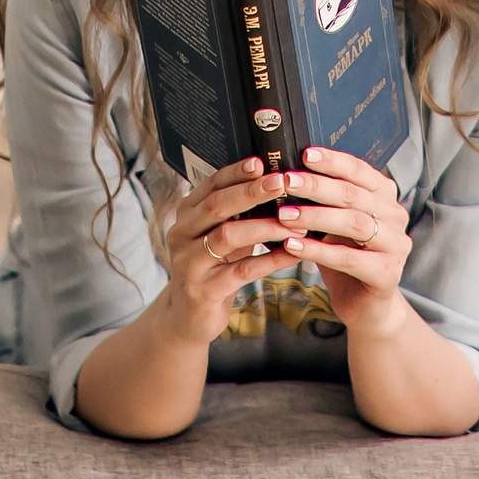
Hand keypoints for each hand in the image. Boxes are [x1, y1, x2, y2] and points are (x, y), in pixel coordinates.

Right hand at [155, 157, 303, 343]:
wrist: (188, 316)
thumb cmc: (214, 267)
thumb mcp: (221, 236)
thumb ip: (239, 213)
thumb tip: (279, 183)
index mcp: (187, 214)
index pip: (211, 185)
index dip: (236, 173)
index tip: (262, 162)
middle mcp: (182, 234)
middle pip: (217, 206)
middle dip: (251, 192)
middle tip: (281, 182)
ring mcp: (189, 263)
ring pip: (229, 236)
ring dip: (266, 227)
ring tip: (296, 222)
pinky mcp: (203, 290)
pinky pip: (243, 270)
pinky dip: (271, 260)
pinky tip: (293, 253)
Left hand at [270, 146, 414, 335]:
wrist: (366, 306)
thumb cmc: (346, 258)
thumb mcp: (334, 224)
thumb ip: (323, 201)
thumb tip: (287, 175)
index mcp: (385, 198)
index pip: (360, 171)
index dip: (333, 162)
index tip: (304, 155)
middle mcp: (396, 217)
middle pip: (354, 195)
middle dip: (317, 187)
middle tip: (287, 182)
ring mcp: (395, 246)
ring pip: (354, 224)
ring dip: (315, 217)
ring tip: (285, 215)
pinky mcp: (387, 274)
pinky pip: (349, 258)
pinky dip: (319, 251)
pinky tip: (293, 246)